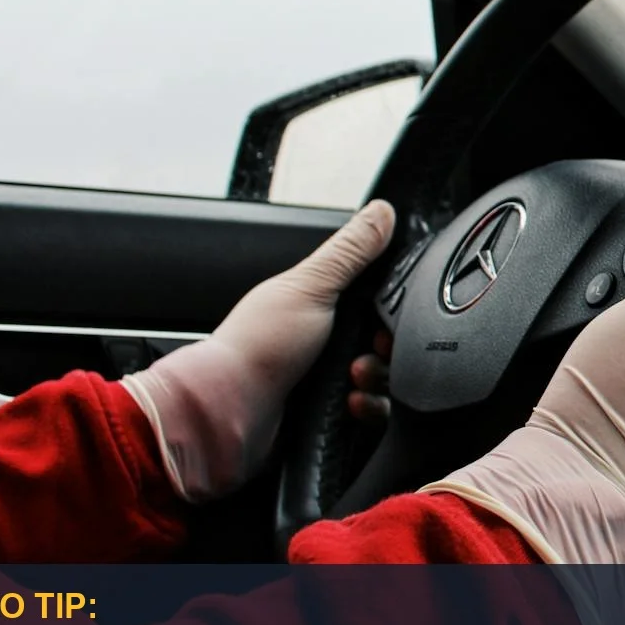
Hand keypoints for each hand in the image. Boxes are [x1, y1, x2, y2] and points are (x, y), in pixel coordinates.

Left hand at [124, 200, 395, 501]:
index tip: (391, 312)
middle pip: (386, 339)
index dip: (392, 304)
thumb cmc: (259, 347)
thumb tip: (381, 211)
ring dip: (377, 380)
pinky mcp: (332, 413)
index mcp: (319, 302)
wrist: (232, 413)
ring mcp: (328, 377)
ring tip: (353, 380)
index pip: (376, 296)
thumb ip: (350, 251)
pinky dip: (369, 408)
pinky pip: (373, 411)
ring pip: (385, 376)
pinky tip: (350, 404)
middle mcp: (325, 339)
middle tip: (370, 348)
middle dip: (385, 348)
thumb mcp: (310, 287)